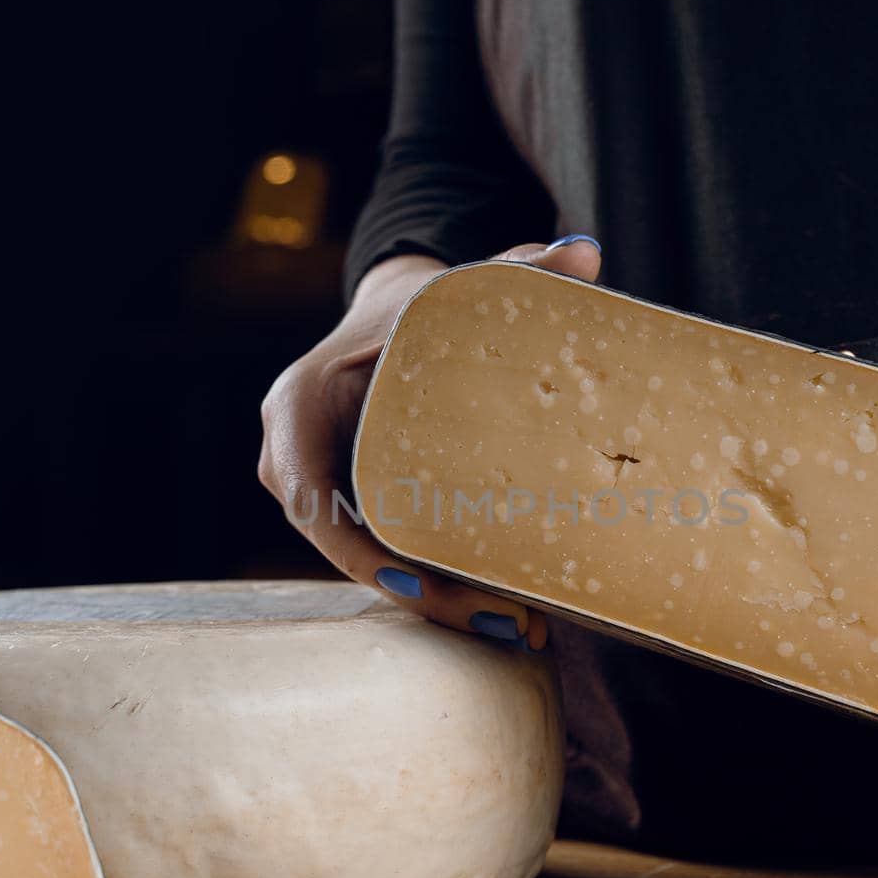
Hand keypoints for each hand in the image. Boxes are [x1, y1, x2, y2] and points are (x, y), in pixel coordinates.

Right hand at [258, 237, 603, 647]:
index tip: (418, 586)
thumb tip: (586, 250)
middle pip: (346, 546)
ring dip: (437, 603)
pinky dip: (437, 585)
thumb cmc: (416, 307)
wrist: (388, 322)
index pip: (311, 495)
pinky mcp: (346, 512)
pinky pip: (385, 556)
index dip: (360, 549)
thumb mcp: (454, 288)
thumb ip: (515, 268)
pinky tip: (501, 611)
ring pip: (369, 563)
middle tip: (501, 622)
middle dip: (422, 594)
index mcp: (298, 406)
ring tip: (515, 627)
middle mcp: (292, 458)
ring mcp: (315, 491)